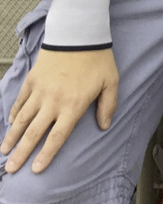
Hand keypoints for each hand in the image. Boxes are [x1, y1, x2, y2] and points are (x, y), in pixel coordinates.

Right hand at [2, 47, 118, 173]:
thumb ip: (108, 106)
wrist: (79, 34)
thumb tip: (104, 126)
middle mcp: (53, 102)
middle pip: (34, 133)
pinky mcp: (32, 80)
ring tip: (4, 152)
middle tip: (11, 169)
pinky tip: (10, 124)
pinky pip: (20, 101)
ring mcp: (40, 91)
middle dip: (22, 153)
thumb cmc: (98, 58)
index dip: (46, 154)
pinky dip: (14, 114)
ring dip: (12, 136)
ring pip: (22, 119)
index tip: (36, 169)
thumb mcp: (111, 82)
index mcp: (73, 105)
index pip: (57, 136)